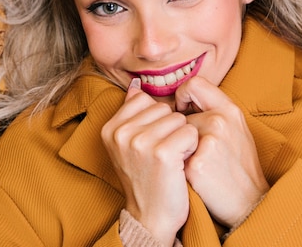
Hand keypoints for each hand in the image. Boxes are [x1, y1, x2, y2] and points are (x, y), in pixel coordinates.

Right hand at [101, 79, 197, 245]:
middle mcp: (122, 133)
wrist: (151, 216)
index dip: (156, 120)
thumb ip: (131, 112)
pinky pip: (190, 132)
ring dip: (182, 138)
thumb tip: (136, 85)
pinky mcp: (162, 153)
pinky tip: (181, 164)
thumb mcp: (128, 144)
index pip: (145, 100)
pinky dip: (192, 147)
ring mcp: (140, 143)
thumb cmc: (145, 178)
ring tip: (172, 160)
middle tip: (162, 155)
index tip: (151, 144)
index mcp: (110, 128)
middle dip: (170, 129)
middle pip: (164, 108)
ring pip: (180, 119)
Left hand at [175, 77, 268, 227]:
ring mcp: (208, 142)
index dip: (183, 95)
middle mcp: (220, 121)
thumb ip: (212, 109)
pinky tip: (193, 175)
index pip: (194, 84)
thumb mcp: (235, 128)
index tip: (183, 111)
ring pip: (174, 136)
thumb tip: (177, 99)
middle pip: (179, 115)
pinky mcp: (196, 165)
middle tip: (195, 150)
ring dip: (178, 149)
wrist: (249, 202)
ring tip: (196, 163)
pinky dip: (178, 166)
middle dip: (180, 132)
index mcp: (230, 110)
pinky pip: (173, 156)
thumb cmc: (238, 164)